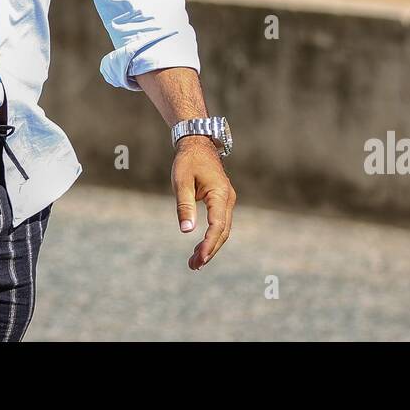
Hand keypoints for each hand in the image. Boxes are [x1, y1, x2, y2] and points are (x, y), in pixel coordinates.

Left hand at [172, 135, 235, 269]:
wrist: (197, 143)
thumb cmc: (188, 161)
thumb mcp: (181, 181)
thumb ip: (184, 205)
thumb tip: (186, 230)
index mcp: (220, 194)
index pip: (217, 225)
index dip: (209, 244)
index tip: (200, 258)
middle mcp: (228, 199)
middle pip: (223, 231)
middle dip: (210, 250)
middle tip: (194, 266)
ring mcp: (227, 200)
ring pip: (223, 229)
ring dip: (211, 246)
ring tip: (195, 262)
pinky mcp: (222, 201)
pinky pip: (220, 223)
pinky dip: (212, 236)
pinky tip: (201, 248)